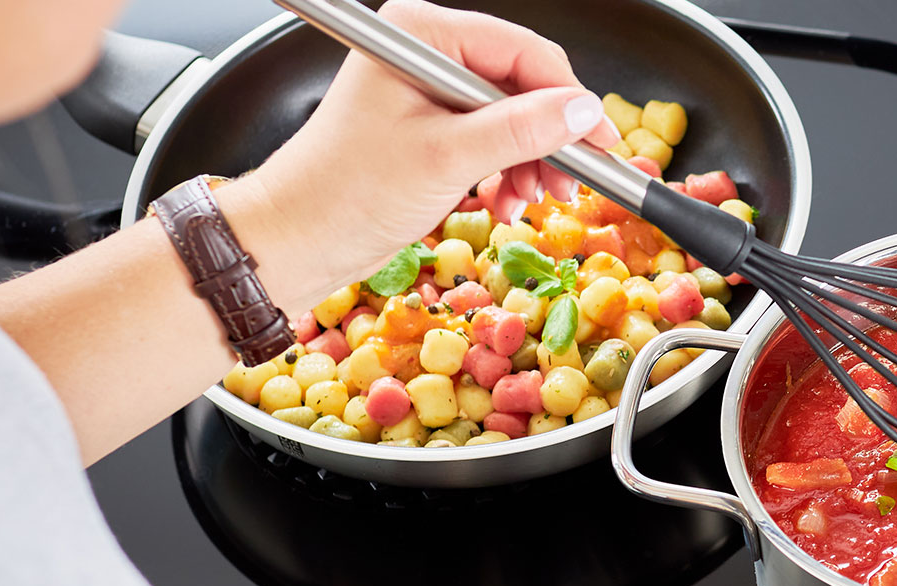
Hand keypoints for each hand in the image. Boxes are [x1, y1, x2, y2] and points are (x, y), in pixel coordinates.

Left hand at [219, 0, 621, 307]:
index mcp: (420, 35)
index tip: (601, 142)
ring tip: (531, 200)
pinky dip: (505, 169)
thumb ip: (522, 130)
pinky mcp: (427, 122)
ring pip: (510, 113)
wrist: (295, 239)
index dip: (570, 99)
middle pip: (521, 82)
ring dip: (530, 160)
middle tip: (568, 183)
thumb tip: (584, 113)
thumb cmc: (346, 191)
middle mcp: (425, 51)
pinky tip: (505, 200)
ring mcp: (426, 88)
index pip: (523, 51)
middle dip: (549, 138)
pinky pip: (488, 136)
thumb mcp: (447, 159)